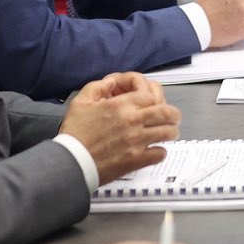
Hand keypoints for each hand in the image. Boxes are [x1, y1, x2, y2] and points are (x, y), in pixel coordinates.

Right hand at [59, 73, 181, 182]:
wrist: (71, 162)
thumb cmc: (75, 134)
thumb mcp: (81, 101)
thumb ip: (98, 86)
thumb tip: (112, 82)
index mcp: (120, 105)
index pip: (149, 93)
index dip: (151, 94)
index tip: (149, 99)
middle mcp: (132, 121)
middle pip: (166, 112)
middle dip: (171, 113)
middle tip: (171, 116)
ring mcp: (137, 141)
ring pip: (167, 132)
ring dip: (170, 130)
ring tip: (168, 132)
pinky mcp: (137, 160)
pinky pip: (159, 153)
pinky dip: (160, 151)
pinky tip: (155, 150)